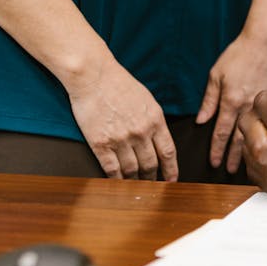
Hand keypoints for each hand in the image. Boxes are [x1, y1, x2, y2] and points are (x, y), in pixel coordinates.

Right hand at [66, 57, 177, 180]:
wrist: (94, 76)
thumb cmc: (119, 84)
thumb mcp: (147, 99)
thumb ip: (154, 120)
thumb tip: (159, 137)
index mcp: (155, 120)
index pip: (168, 152)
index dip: (172, 169)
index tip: (172, 180)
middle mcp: (141, 132)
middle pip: (151, 164)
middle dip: (153, 179)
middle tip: (153, 188)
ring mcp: (121, 139)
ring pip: (132, 170)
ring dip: (135, 182)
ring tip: (136, 189)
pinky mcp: (101, 143)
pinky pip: (111, 169)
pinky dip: (116, 180)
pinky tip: (118, 184)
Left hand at [196, 32, 266, 172]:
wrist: (263, 42)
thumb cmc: (238, 55)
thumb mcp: (215, 75)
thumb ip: (209, 100)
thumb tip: (201, 121)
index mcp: (231, 101)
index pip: (221, 132)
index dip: (216, 150)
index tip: (214, 163)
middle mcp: (248, 106)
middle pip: (239, 138)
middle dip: (233, 157)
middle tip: (229, 171)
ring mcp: (264, 103)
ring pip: (257, 132)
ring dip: (250, 149)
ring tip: (247, 163)